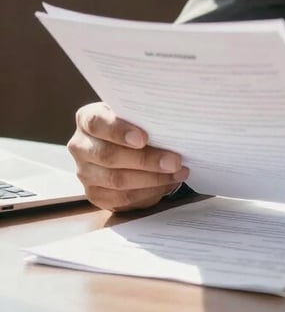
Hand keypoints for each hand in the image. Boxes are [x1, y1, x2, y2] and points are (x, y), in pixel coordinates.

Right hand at [68, 102, 188, 211]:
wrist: (126, 143)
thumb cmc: (134, 123)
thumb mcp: (135, 113)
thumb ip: (143, 115)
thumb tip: (170, 123)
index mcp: (87, 119)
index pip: (96, 123)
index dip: (119, 131)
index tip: (143, 139)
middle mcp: (80, 146)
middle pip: (108, 156)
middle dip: (145, 160)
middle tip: (174, 161)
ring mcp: (85, 172)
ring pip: (116, 180)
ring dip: (151, 179)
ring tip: (177, 173)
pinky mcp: (94, 194)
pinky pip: (120, 198)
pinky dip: (147, 192)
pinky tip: (166, 184)